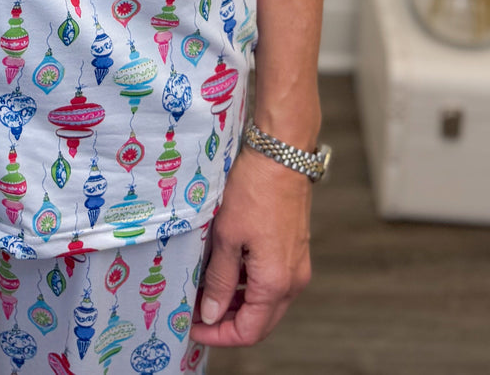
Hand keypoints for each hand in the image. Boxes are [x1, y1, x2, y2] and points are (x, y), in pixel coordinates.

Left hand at [189, 144, 312, 349]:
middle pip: (260, 322)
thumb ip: (219, 279)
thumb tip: (212, 313)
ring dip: (237, 304)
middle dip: (227, 323)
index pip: (248, 331)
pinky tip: (226, 271)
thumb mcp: (226, 236)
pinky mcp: (295, 250)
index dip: (218, 335)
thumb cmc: (254, 190)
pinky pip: (273, 282)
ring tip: (206, 291)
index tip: (192, 327)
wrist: (282, 154)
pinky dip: (249, 286)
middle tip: (197, 312)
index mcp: (276, 283)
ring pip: (267, 303)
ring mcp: (297, 265)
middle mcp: (293, 281)